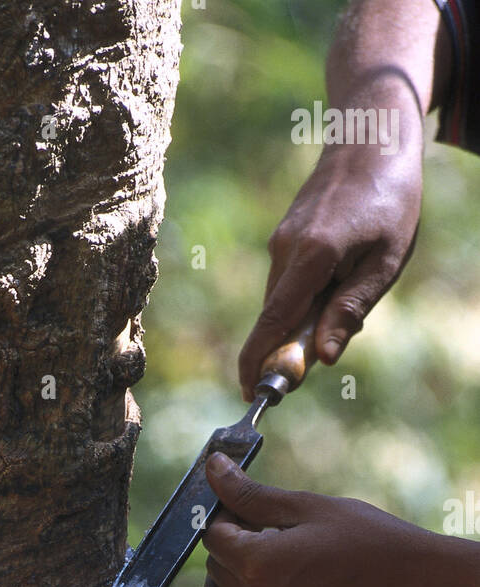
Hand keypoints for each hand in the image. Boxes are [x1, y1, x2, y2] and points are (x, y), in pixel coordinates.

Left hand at [200, 452, 435, 586]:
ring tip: (258, 563)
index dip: (228, 517)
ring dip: (226, 583)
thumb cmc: (364, 535)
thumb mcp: (305, 505)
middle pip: (215, 569)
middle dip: (232, 546)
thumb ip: (250, 494)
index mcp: (258, 562)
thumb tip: (211, 468)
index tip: (253, 509)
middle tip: (269, 530)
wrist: (413, 578)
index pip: (213, 536)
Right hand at [238, 142, 422, 400]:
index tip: (251, 391)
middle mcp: (286, 249)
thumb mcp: (386, 262)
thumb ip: (350, 310)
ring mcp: (281, 241)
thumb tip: (323, 357)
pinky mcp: (284, 236)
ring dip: (306, 316)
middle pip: (276, 318)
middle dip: (290, 346)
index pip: (273, 322)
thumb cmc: (391, 200)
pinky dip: (306, 295)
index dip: (258, 361)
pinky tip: (342, 272)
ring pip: (283, 301)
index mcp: (313, 256)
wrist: (372, 139)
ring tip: (352, 286)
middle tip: (324, 350)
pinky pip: (288, 282)